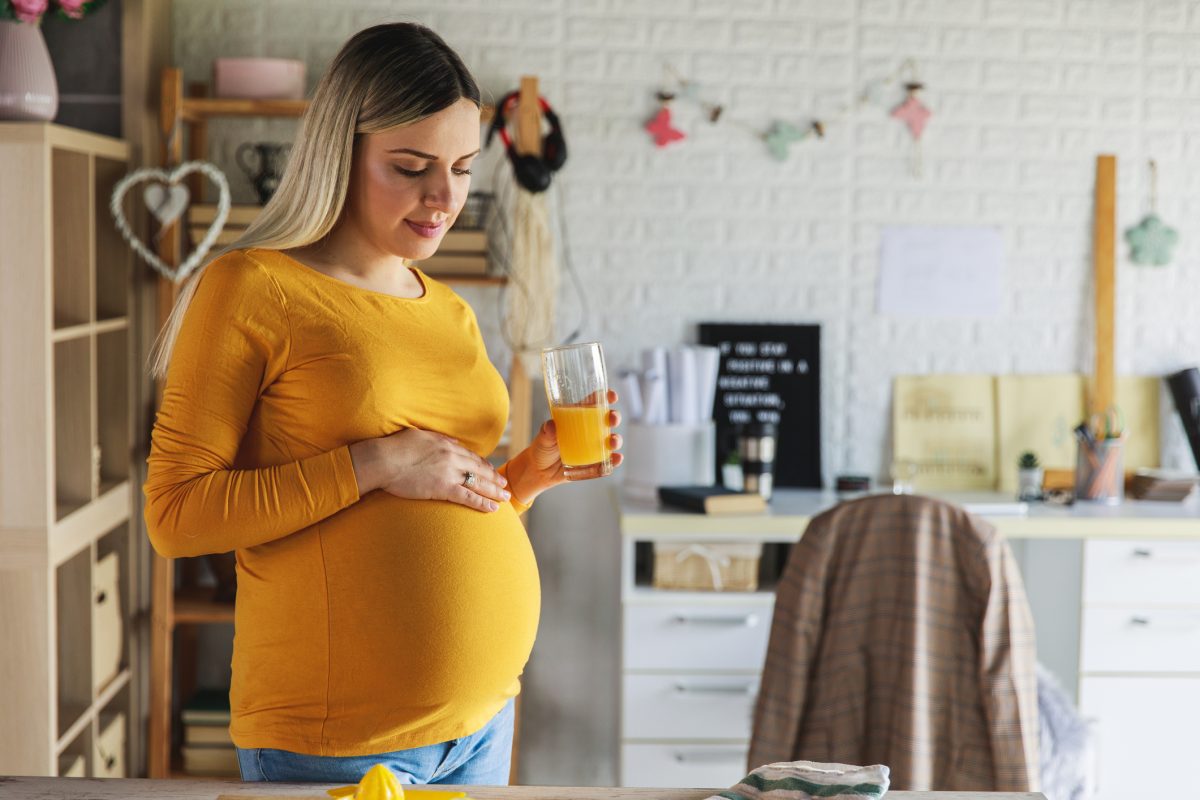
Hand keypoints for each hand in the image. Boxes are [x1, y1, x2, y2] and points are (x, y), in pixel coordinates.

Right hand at [349, 428, 510, 512]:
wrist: (382, 461)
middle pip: (480, 470)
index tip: (492, 471)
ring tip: (505, 498)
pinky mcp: (443, 488)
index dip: (484, 466)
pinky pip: (468, 497)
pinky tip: (492, 509)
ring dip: (494, 492)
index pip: (471, 457)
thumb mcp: (421, 436)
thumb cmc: (395, 448)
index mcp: (447, 445)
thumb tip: (455, 442)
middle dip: (494, 479)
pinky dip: (482, 503)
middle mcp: (453, 457)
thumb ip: (440, 438)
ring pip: (479, 483)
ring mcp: (449, 473)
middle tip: (505, 486)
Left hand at [506, 389, 623, 503]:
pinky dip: (614, 460)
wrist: (539, 472)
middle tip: (612, 418)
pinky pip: (608, 461)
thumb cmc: (541, 448)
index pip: (594, 404)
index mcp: (577, 418)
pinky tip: (617, 458)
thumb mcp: (542, 438)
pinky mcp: (594, 463)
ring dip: (616, 439)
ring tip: (612, 442)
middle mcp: (589, 431)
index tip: (611, 395)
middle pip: (607, 420)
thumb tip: (551, 425)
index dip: (605, 397)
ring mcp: (593, 447)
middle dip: (614, 417)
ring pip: (611, 440)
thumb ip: (546, 431)